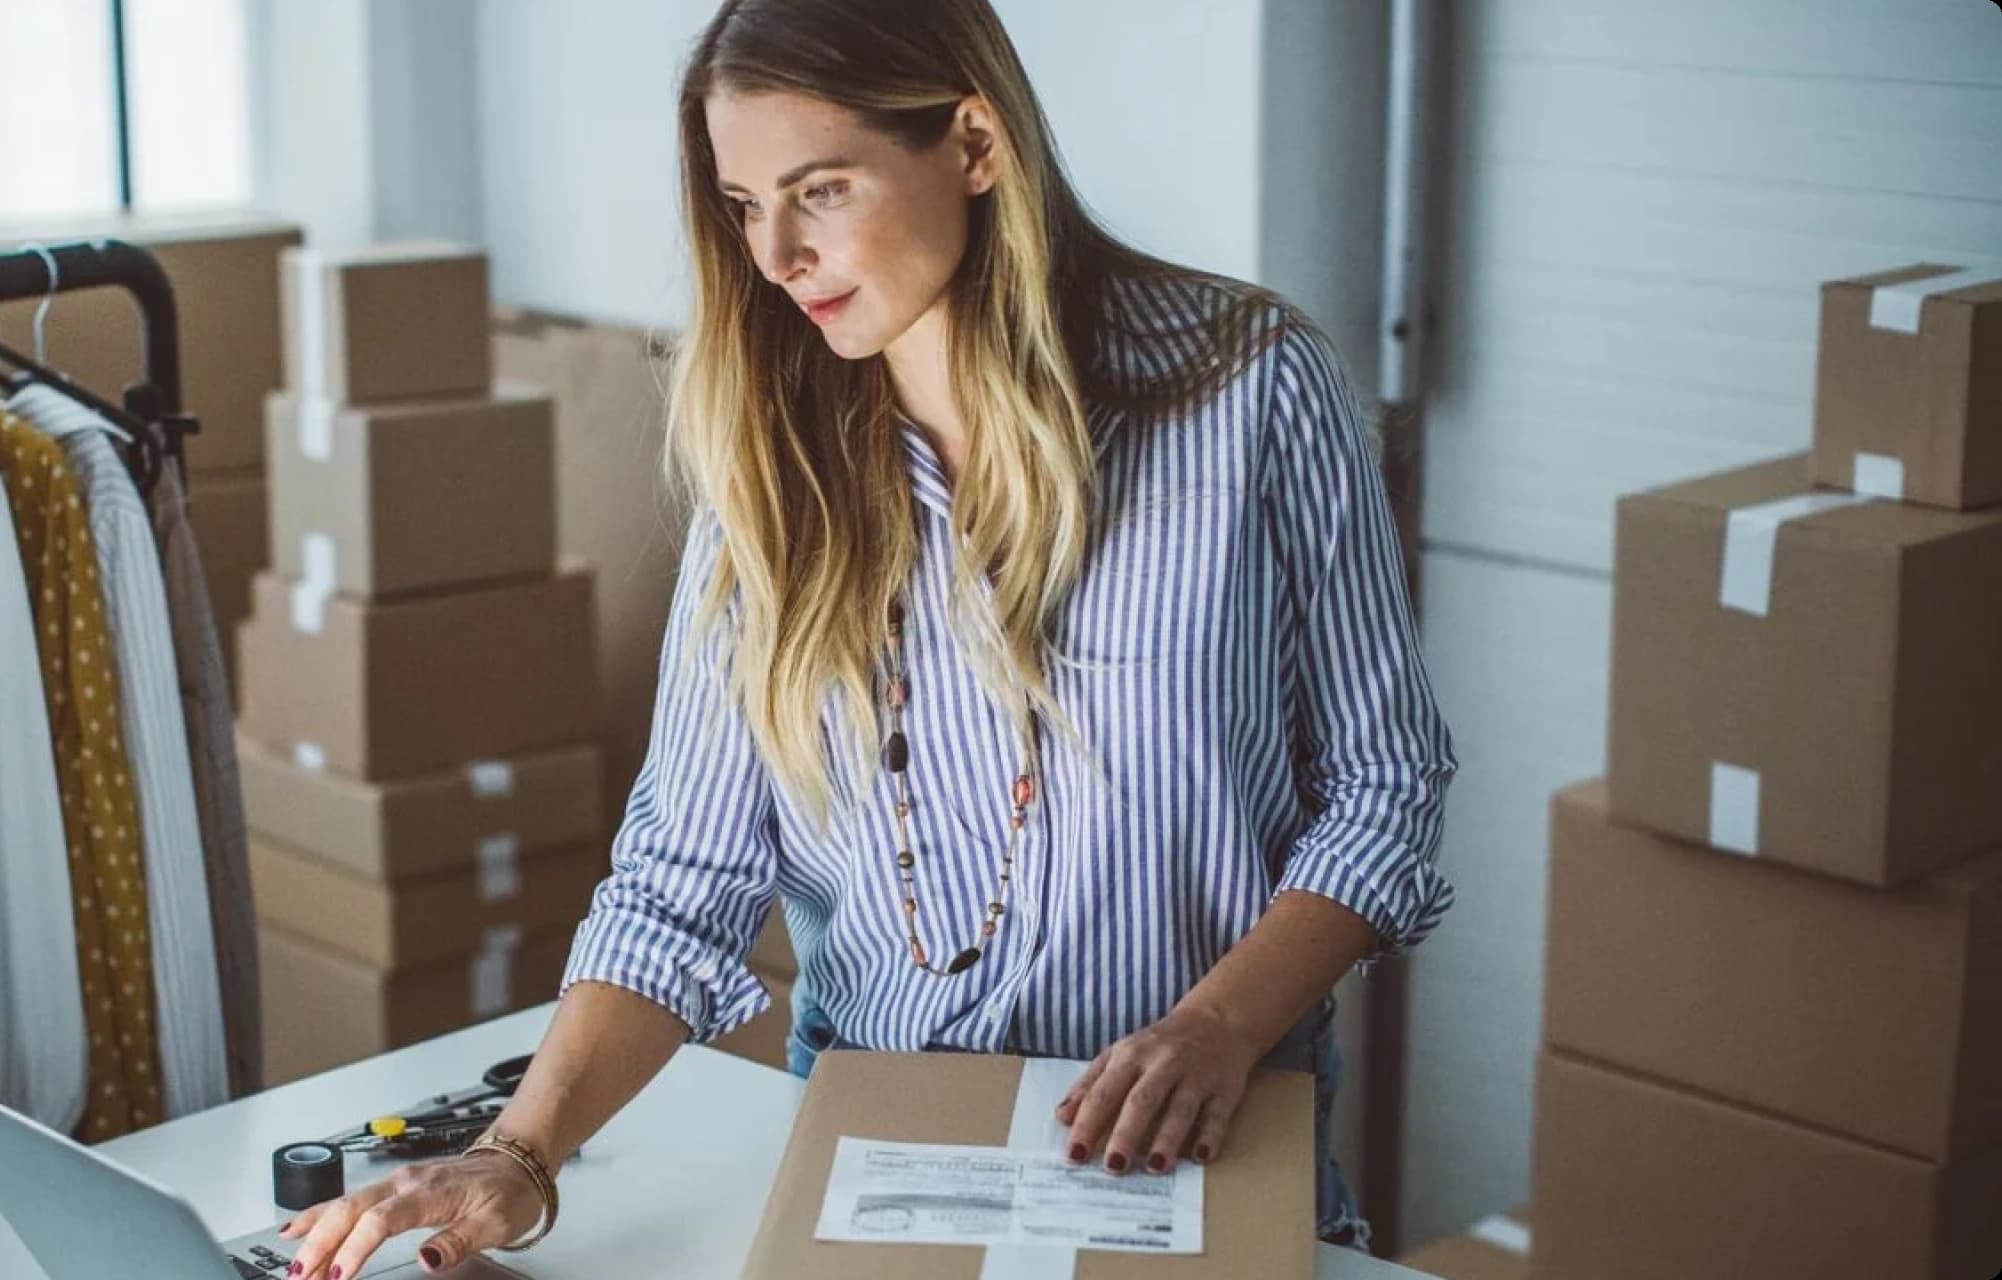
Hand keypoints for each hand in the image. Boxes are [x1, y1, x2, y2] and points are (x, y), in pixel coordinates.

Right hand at [274, 1150, 544, 1277]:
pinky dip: (320, 1214)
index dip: (356, 1248)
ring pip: (344, 1204)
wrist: (517, 1162)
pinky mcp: (393, 1187)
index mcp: (429, 1192)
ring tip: (294, 1265)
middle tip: (300, 1276)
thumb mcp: (496, 1223)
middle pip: (351, 1209)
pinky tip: (298, 1228)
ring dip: (316, 1234)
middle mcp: (406, 1182)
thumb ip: (459, 1241)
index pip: (381, 1220)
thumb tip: (426, 1258)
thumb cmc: (508, 1191)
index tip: (339, 1275)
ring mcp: (397, 1182)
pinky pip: (349, 1199)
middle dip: (321, 1242)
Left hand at [1053, 1002, 1259, 1177]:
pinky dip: (1210, 1136)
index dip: (1088, 1124)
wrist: (1215, 1020)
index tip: (1075, 1156)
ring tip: (1154, 1168)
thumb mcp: (1120, 1055)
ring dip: (1168, 1139)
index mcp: (1131, 1056)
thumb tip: (1062, 1118)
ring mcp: (1196, 1075)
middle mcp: (1163, 1063)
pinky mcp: (1225, 1088)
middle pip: (1142, 1101)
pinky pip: (1218, 1114)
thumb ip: (1090, 1084)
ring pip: (1180, 1109)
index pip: (1104, 1093)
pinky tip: (1200, 1157)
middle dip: (1126, 1135)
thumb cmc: (1158, 1045)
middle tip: (1113, 1168)